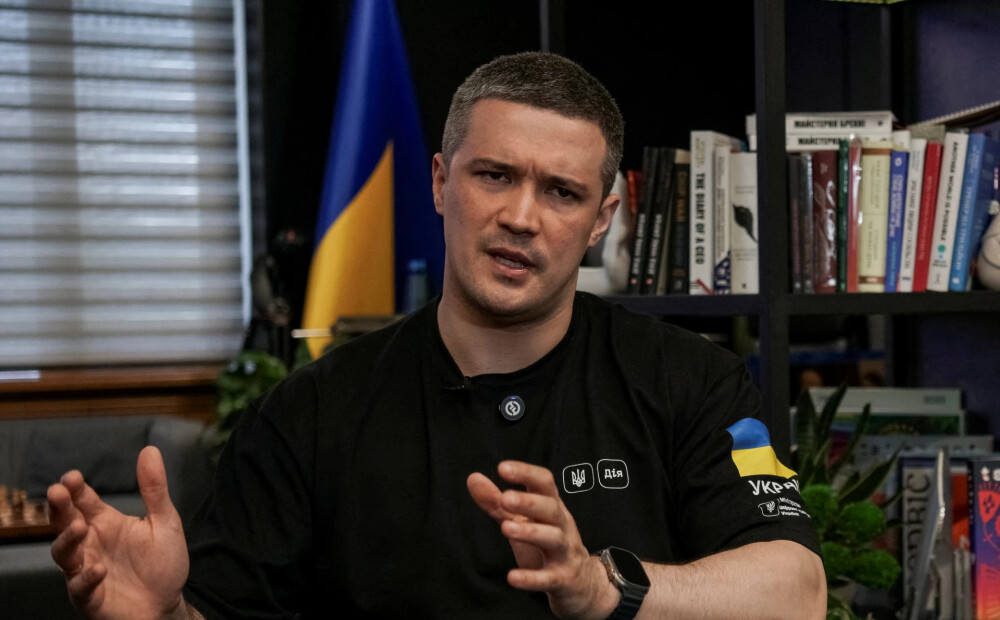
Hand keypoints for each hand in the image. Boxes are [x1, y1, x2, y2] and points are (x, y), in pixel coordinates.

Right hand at [47, 446, 190, 619]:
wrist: (167, 606)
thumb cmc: (163, 564)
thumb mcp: (165, 521)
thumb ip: (154, 489)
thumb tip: (150, 449)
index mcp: (105, 523)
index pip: (83, 501)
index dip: (74, 489)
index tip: (71, 477)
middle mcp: (90, 544)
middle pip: (65, 523)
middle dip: (59, 508)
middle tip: (57, 492)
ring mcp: (86, 570)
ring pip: (64, 555)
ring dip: (68, 541)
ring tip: (80, 527)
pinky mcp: (90, 597)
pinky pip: (80, 588)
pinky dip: (87, 578)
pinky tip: (100, 569)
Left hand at [467, 461, 618, 619]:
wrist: (582, 583)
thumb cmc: (547, 546)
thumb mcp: (523, 521)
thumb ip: (497, 502)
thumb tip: (473, 478)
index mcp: (552, 508)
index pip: (544, 483)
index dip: (526, 473)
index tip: (502, 468)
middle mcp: (562, 526)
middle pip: (550, 508)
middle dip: (529, 502)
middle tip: (505, 498)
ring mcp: (565, 552)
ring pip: (553, 538)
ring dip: (530, 532)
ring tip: (506, 528)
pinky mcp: (563, 579)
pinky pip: (549, 578)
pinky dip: (532, 578)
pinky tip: (512, 577)